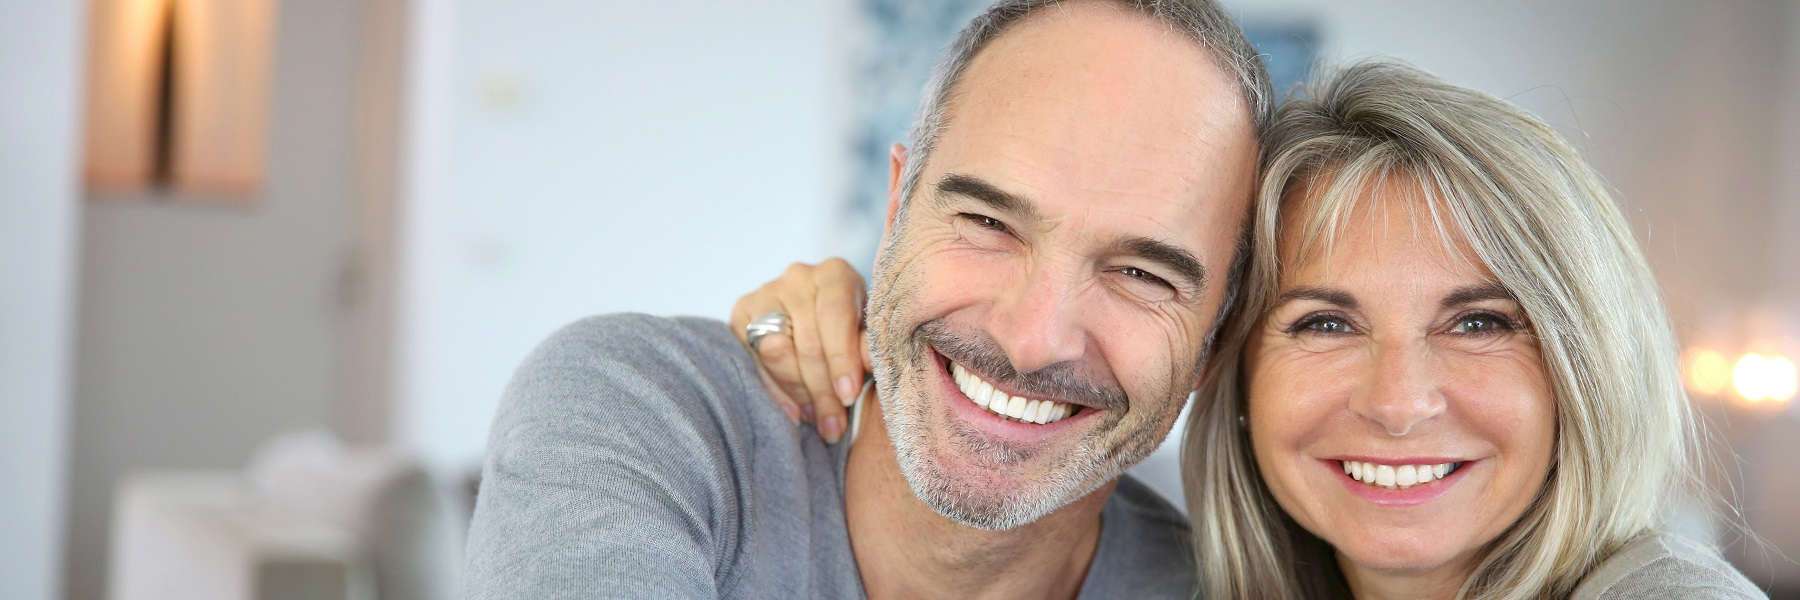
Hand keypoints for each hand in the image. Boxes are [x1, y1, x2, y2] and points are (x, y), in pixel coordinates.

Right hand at [730, 258, 869, 442]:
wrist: (816, 321)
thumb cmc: (851, 331)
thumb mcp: (866, 336)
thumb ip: (867, 347)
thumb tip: (869, 362)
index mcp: (835, 274)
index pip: (835, 316)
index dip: (841, 359)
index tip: (848, 396)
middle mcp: (798, 276)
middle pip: (807, 341)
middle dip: (822, 389)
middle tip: (834, 425)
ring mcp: (766, 292)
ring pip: (777, 351)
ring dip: (799, 393)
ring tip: (818, 419)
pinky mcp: (742, 314)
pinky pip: (754, 361)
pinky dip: (775, 392)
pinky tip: (793, 412)